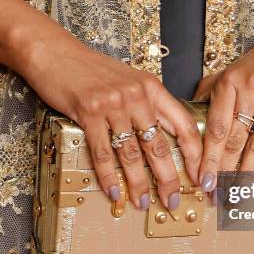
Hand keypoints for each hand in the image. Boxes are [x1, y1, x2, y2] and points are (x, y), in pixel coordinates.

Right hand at [19, 35, 201, 210]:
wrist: (55, 52)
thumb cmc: (91, 68)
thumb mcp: (129, 79)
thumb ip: (146, 104)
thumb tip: (161, 136)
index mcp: (152, 88)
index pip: (183, 124)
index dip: (194, 153)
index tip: (198, 174)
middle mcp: (136, 96)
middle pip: (159, 145)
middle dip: (168, 178)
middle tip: (173, 200)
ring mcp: (113, 105)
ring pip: (132, 154)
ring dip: (139, 183)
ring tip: (143, 202)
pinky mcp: (88, 114)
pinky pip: (103, 153)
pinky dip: (109, 176)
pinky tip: (114, 191)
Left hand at [194, 4, 253, 191]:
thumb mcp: (229, 72)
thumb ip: (208, 95)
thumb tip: (189, 122)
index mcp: (230, 84)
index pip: (216, 128)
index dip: (208, 158)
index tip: (202, 181)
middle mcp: (252, 89)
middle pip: (235, 140)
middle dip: (225, 172)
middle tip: (218, 195)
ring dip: (248, 174)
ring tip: (240, 195)